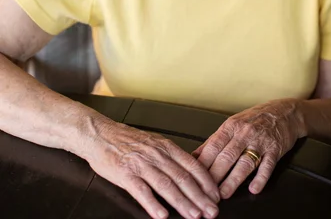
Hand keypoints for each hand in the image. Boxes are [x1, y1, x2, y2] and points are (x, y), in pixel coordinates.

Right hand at [85, 118, 219, 218]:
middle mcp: (156, 154)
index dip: (206, 182)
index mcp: (165, 146)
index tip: (215, 196)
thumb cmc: (126, 140)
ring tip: (193, 215)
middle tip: (210, 212)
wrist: (100, 134)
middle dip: (199, 197)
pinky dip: (153, 204)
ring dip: (182, 203)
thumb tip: (191, 171)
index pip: (192, 165)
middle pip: (183, 178)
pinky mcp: (126, 174)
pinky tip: (161, 215)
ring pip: (166, 185)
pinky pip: (142, 191)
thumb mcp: (154, 142)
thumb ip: (171, 156)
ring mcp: (141, 164)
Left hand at [193, 99, 302, 198]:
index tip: (195, 177)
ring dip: (233, 180)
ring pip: (245, 162)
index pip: (214, 146)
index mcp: (231, 126)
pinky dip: (260, 178)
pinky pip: (267, 165)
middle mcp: (245, 133)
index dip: (204, 162)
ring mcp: (260, 141)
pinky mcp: (275, 149)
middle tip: (206, 191)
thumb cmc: (255, 119)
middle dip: (215, 175)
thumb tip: (195, 155)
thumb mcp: (233, 124)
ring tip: (224, 193)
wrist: (284, 112)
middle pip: (227, 155)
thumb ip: (215, 140)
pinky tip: (254, 188)